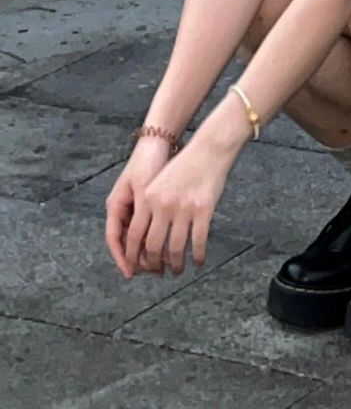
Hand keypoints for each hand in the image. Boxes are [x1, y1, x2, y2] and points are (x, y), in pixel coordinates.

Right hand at [104, 136, 175, 278]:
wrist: (159, 142)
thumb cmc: (149, 163)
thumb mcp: (144, 191)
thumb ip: (143, 215)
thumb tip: (147, 244)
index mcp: (115, 206)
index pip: (114, 240)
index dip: (122, 258)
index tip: (131, 273)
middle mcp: (122, 209)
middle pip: (127, 241)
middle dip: (139, 259)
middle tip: (154, 271)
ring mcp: (134, 206)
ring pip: (139, 236)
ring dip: (149, 250)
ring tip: (164, 263)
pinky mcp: (147, 204)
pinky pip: (149, 227)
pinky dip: (157, 237)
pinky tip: (170, 246)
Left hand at [119, 132, 234, 276]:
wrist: (209, 149)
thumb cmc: (185, 165)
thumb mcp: (160, 182)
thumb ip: (151, 205)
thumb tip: (146, 237)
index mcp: (149, 197)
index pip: (134, 234)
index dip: (132, 255)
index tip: (135, 267)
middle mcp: (163, 205)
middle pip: (153, 246)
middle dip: (155, 264)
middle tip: (159, 271)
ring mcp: (184, 208)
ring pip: (176, 248)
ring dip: (177, 264)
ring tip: (178, 269)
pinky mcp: (203, 210)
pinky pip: (199, 242)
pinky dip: (198, 255)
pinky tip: (199, 261)